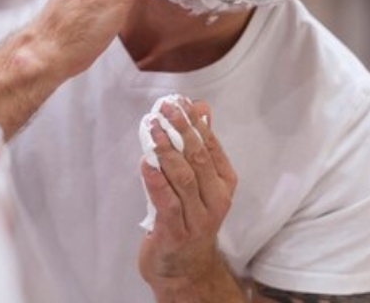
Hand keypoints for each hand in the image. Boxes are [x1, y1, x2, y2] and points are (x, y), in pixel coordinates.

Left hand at [138, 99, 238, 295]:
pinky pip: (167, 202)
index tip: (180, 101)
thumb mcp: (199, 181)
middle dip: (181, 130)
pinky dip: (156, 181)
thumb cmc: (189, 217)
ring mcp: (198, 218)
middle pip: (199, 158)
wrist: (184, 268)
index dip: (195, 122)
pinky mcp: (176, 232)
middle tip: (165, 108)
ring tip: (152, 128)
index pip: (211, 146)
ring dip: (166, 151)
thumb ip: (200, 146)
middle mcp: (216, 200)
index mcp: (224, 183)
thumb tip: (201, 107)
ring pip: (184, 178)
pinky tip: (146, 162)